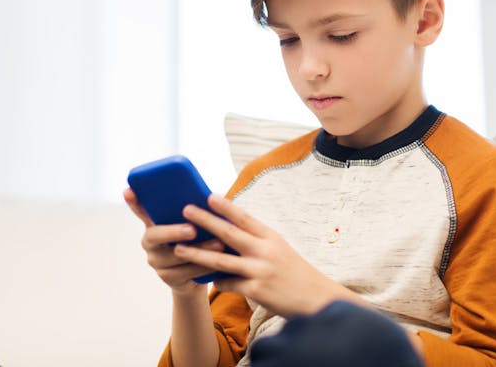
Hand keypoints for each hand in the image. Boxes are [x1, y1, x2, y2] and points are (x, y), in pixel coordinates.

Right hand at [123, 188, 224, 297]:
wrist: (198, 272)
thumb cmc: (197, 239)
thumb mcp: (195, 223)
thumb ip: (196, 211)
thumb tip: (214, 196)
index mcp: (154, 224)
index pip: (141, 211)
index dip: (134, 202)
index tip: (128, 190)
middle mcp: (150, 243)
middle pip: (155, 236)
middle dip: (173, 232)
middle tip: (192, 230)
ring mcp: (157, 262)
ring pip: (175, 256)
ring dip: (199, 250)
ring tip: (219, 244)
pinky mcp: (168, 278)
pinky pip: (186, 272)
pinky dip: (204, 266)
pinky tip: (218, 262)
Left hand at [173, 194, 365, 316]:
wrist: (317, 299)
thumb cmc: (296, 273)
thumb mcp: (280, 250)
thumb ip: (257, 242)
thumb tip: (229, 234)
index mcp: (271, 237)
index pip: (244, 217)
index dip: (225, 206)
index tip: (209, 195)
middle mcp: (265, 250)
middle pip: (229, 233)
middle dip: (205, 221)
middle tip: (186, 210)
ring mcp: (260, 270)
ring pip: (221, 259)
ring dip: (197, 253)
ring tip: (178, 248)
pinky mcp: (256, 289)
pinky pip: (228, 284)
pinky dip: (216, 281)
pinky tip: (207, 279)